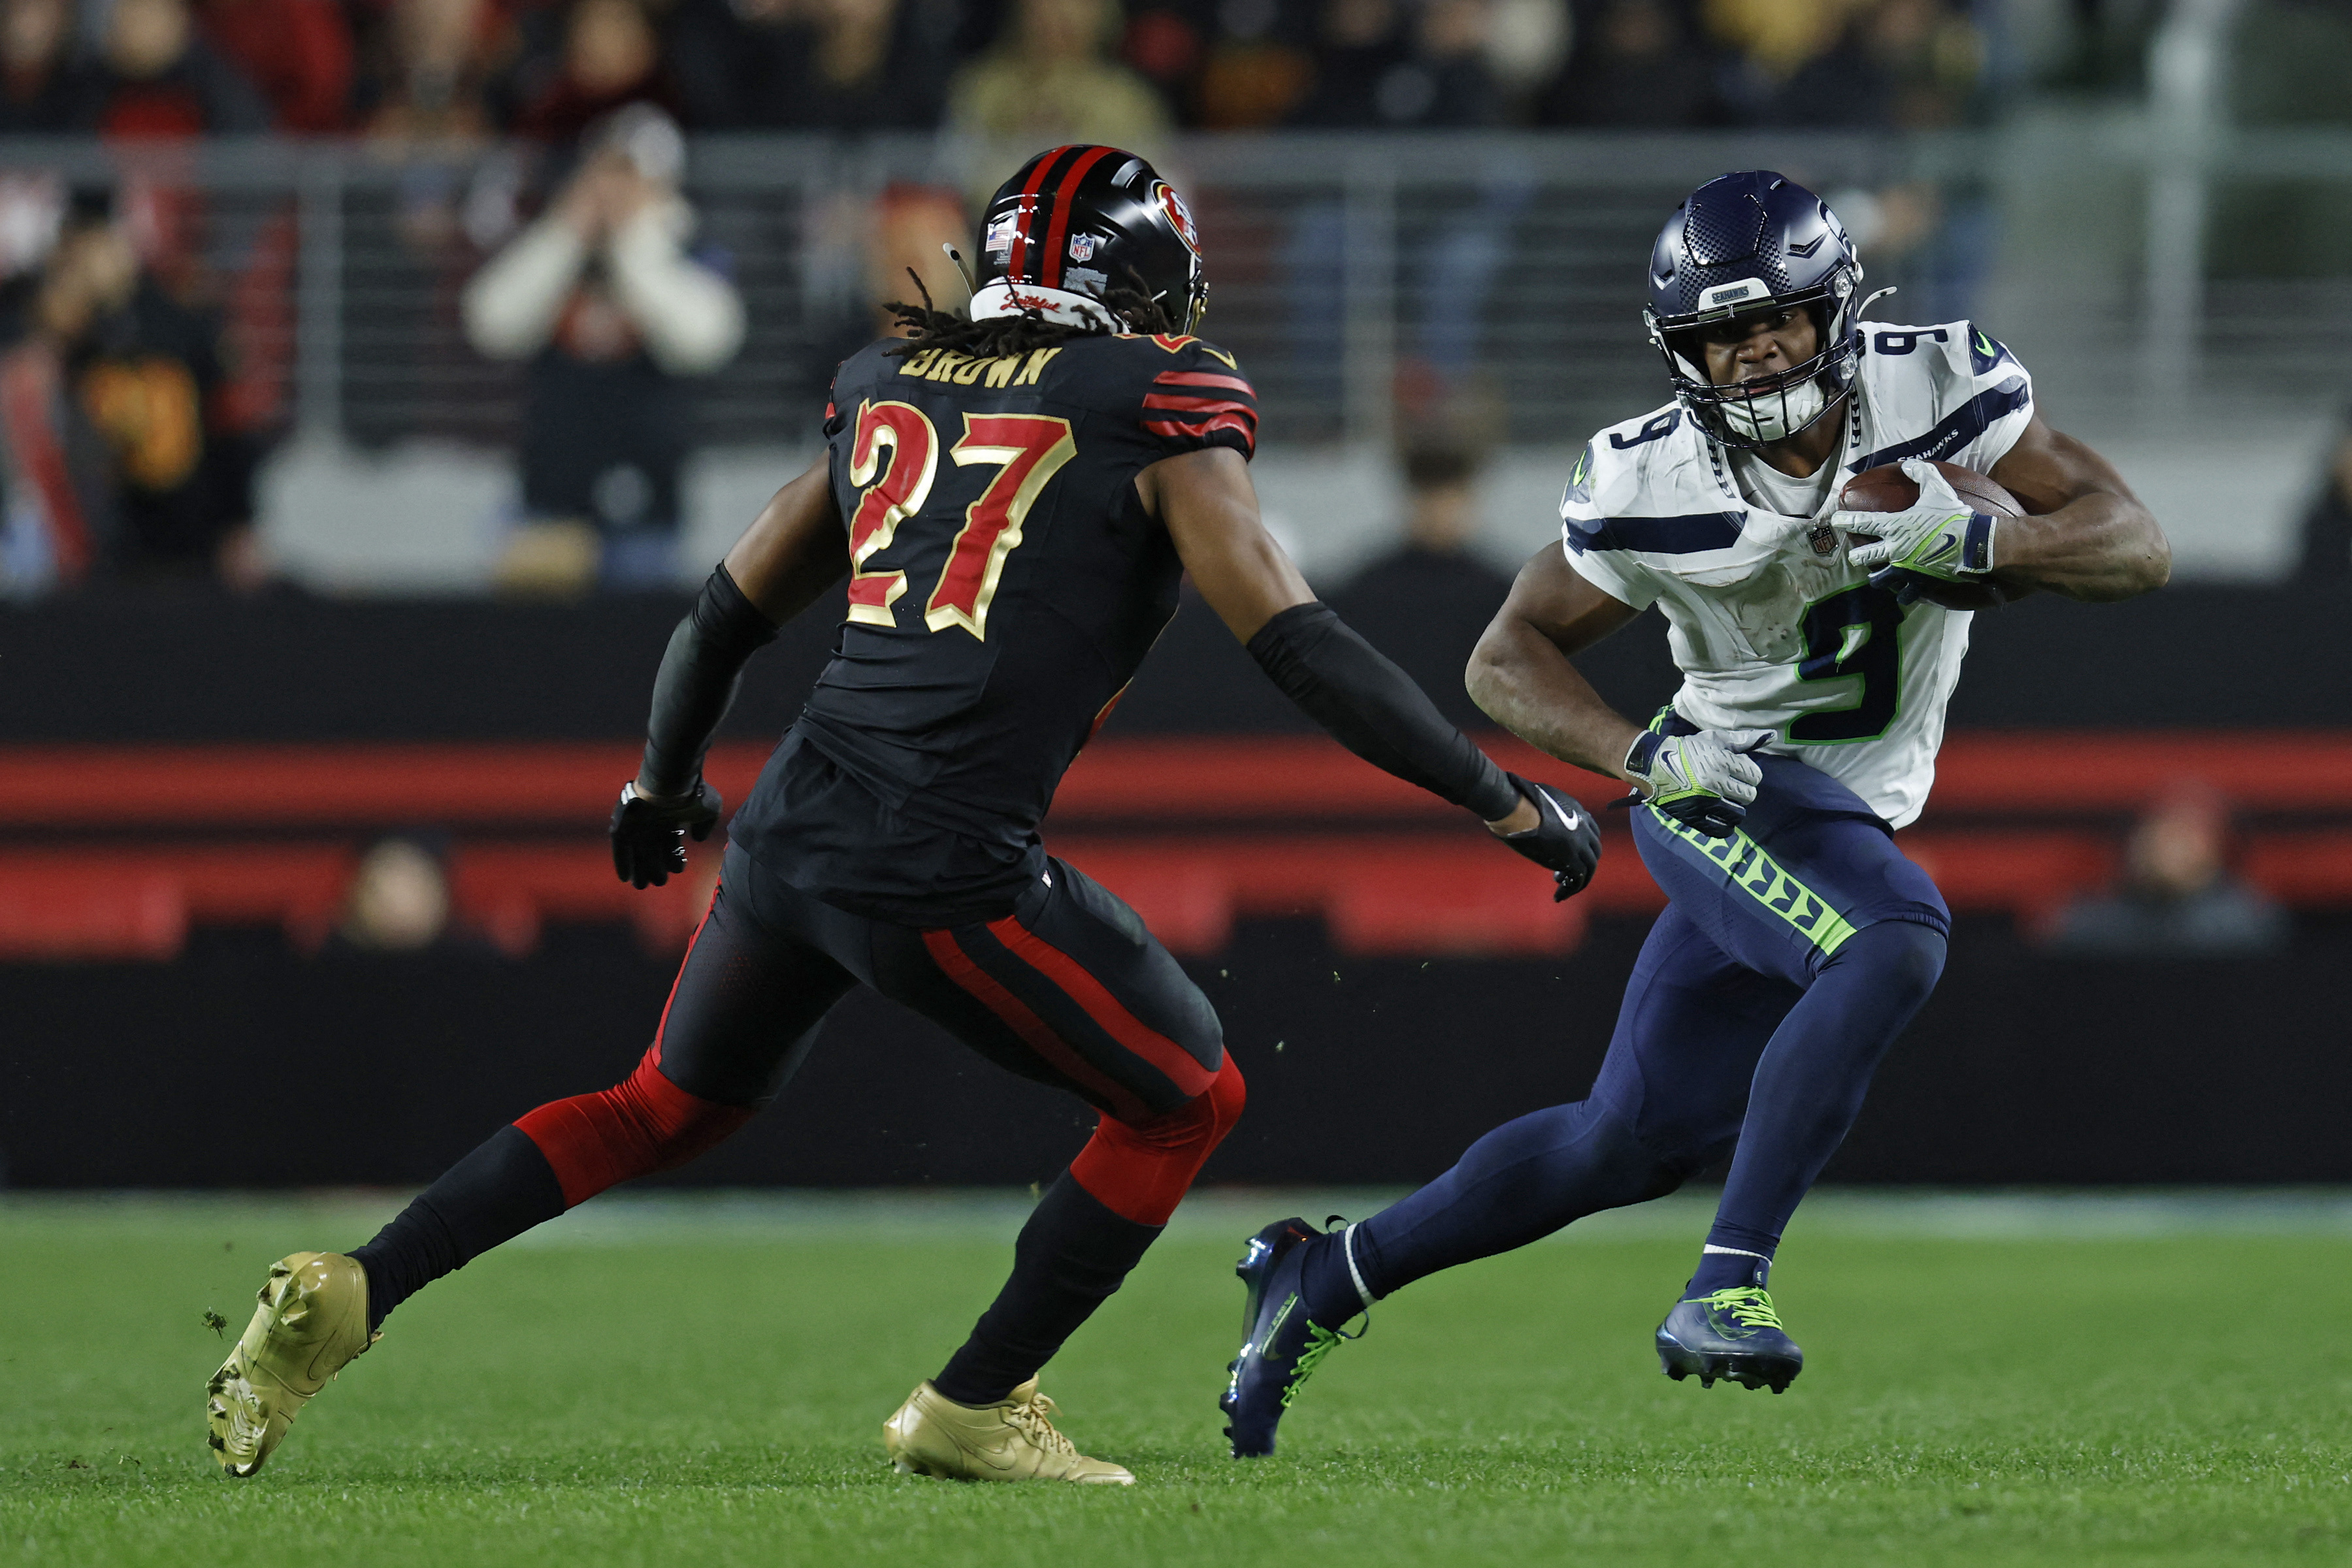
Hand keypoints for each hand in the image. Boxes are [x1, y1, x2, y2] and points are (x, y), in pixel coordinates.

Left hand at [611, 779, 722, 888]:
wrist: (670, 780)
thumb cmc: (691, 793)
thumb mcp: (708, 808)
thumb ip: (704, 825)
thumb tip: (697, 838)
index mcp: (670, 819)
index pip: (669, 844)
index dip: (673, 859)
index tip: (678, 868)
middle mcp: (652, 823)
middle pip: (651, 851)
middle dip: (655, 869)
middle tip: (660, 882)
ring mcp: (637, 823)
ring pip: (636, 852)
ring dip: (639, 869)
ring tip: (642, 885)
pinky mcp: (623, 824)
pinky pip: (620, 847)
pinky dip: (622, 861)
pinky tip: (625, 878)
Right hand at [1491, 775, 1601, 899]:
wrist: (1515, 808)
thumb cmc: (1516, 799)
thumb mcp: (1533, 793)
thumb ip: (1536, 800)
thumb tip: (1514, 788)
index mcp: (1577, 810)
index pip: (1592, 830)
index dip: (1583, 845)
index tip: (1569, 854)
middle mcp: (1584, 827)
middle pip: (1594, 851)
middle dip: (1582, 864)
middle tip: (1563, 873)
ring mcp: (1579, 844)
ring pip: (1589, 868)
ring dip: (1578, 880)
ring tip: (1561, 888)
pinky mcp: (1571, 859)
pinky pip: (1579, 880)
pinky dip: (1571, 889)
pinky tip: (1558, 895)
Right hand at [1623, 727, 1770, 838]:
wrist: (1653, 764)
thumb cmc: (1687, 749)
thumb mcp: (1714, 739)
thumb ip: (1743, 740)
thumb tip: (1770, 737)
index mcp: (1721, 762)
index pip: (1754, 776)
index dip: (1748, 772)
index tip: (1737, 769)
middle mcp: (1715, 784)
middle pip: (1749, 795)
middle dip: (1743, 789)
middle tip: (1731, 784)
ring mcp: (1704, 803)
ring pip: (1738, 814)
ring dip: (1735, 806)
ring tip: (1725, 799)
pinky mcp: (1694, 817)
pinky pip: (1720, 830)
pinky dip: (1725, 826)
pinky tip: (1723, 818)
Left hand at [1829, 458, 1996, 605]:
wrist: (1974, 544)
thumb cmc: (1953, 516)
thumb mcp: (1938, 490)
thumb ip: (1921, 474)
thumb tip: (1907, 465)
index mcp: (1895, 527)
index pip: (1863, 523)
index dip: (1846, 521)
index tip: (1835, 521)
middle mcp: (1894, 549)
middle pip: (1864, 556)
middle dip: (1857, 556)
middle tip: (1855, 555)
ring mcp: (1904, 569)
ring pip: (1879, 579)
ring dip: (1877, 577)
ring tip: (1878, 575)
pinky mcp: (1918, 583)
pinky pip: (1904, 595)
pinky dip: (1903, 593)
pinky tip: (1903, 592)